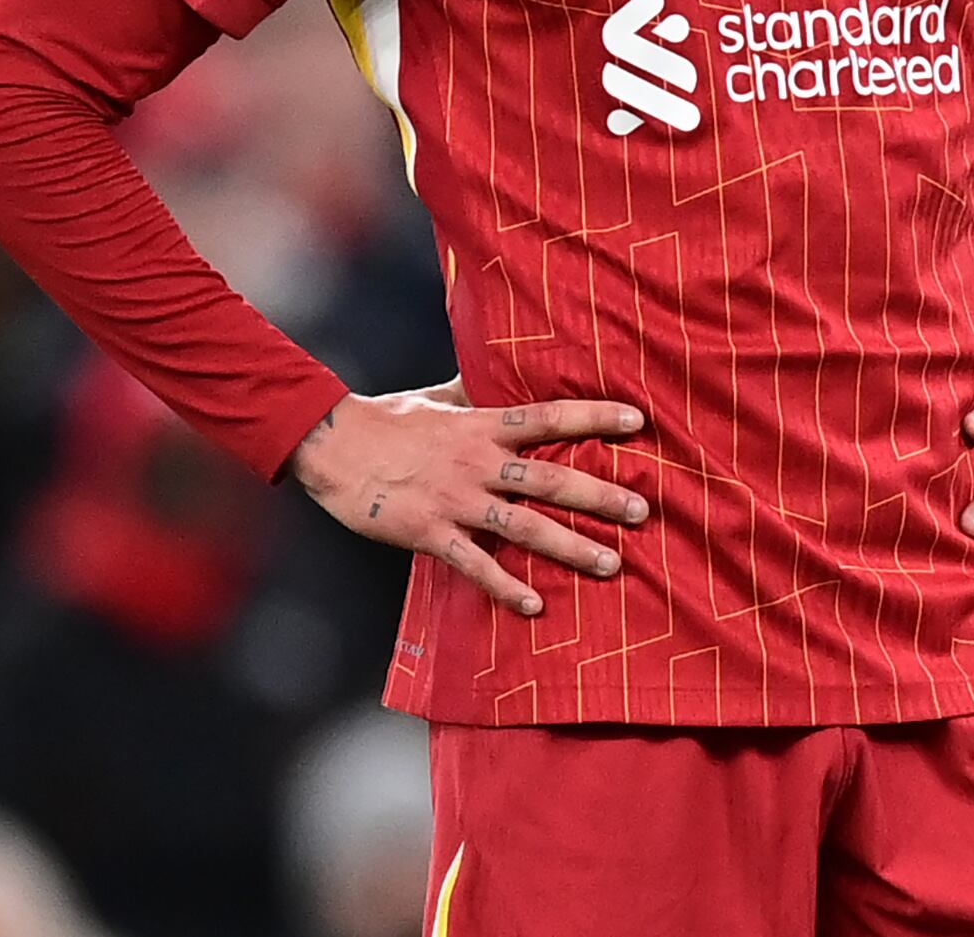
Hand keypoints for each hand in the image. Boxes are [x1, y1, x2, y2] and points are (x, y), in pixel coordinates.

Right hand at [289, 385, 648, 615]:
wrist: (331, 446)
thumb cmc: (386, 418)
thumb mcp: (437, 396)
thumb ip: (474, 389)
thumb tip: (499, 369)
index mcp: (482, 425)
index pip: (549, 417)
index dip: (595, 415)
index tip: (638, 420)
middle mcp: (478, 463)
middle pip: (550, 478)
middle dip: (599, 496)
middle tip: (641, 511)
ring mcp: (456, 501)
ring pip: (524, 526)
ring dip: (570, 547)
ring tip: (611, 563)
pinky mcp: (430, 533)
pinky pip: (475, 564)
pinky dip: (506, 586)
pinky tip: (536, 604)